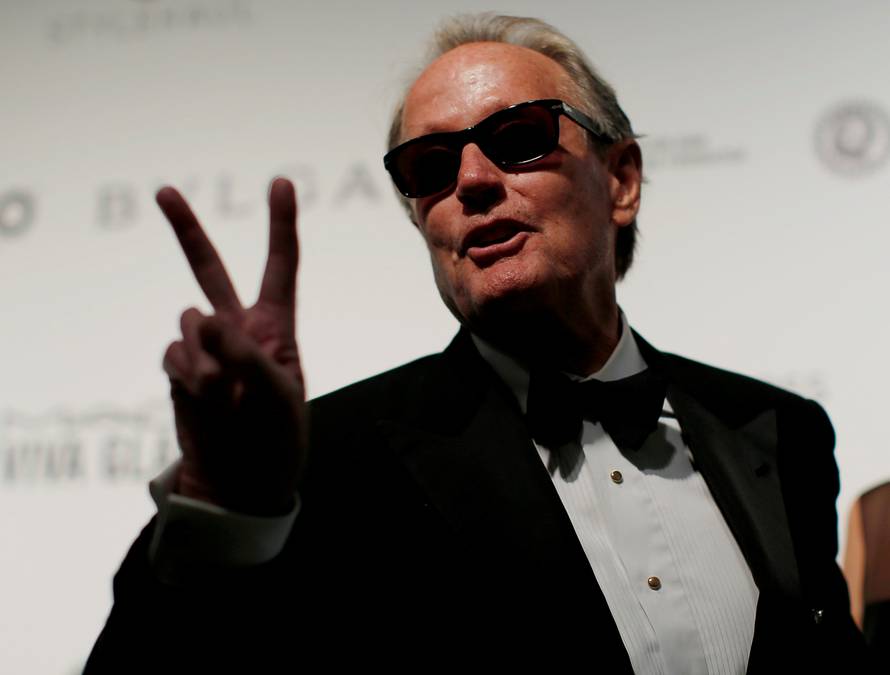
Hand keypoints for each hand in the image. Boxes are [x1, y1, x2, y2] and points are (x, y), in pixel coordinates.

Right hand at [158, 178, 305, 514]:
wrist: (241, 482)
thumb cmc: (276, 438)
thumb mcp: (278, 397)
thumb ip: (244, 353)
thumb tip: (197, 317)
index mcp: (275, 327)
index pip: (280, 267)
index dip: (281, 225)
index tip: (282, 182)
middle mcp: (238, 329)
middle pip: (210, 270)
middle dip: (186, 230)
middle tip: (163, 191)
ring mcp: (205, 349)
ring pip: (187, 322)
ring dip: (204, 358)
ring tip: (227, 398)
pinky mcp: (180, 370)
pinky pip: (172, 354)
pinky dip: (186, 375)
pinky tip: (203, 400)